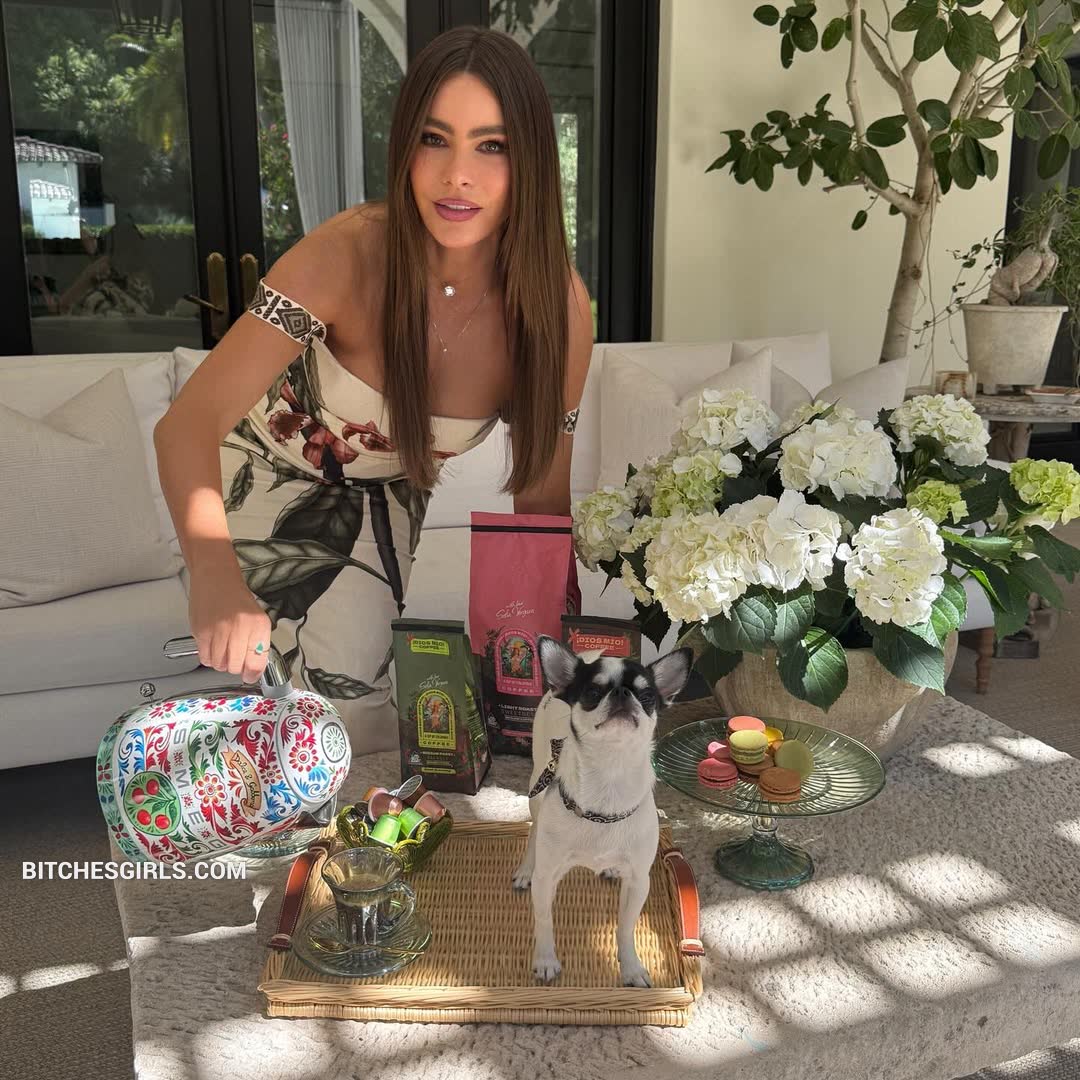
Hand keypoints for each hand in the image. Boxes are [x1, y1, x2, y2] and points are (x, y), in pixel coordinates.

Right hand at [188, 567, 272, 684]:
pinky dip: (209, 657)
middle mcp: (240, 629)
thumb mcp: (257, 619)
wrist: (216, 579)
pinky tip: (212, 646)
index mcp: (258, 626)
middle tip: (234, 659)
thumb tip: (253, 669)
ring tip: (223, 649)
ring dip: (221, 662)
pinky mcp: (201, 632)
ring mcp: (219, 631)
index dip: (253, 674)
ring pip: (219, 665)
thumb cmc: (237, 599)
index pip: (257, 662)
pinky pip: (204, 658)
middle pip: (236, 667)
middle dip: (235, 667)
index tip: (250, 676)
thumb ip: (258, 643)